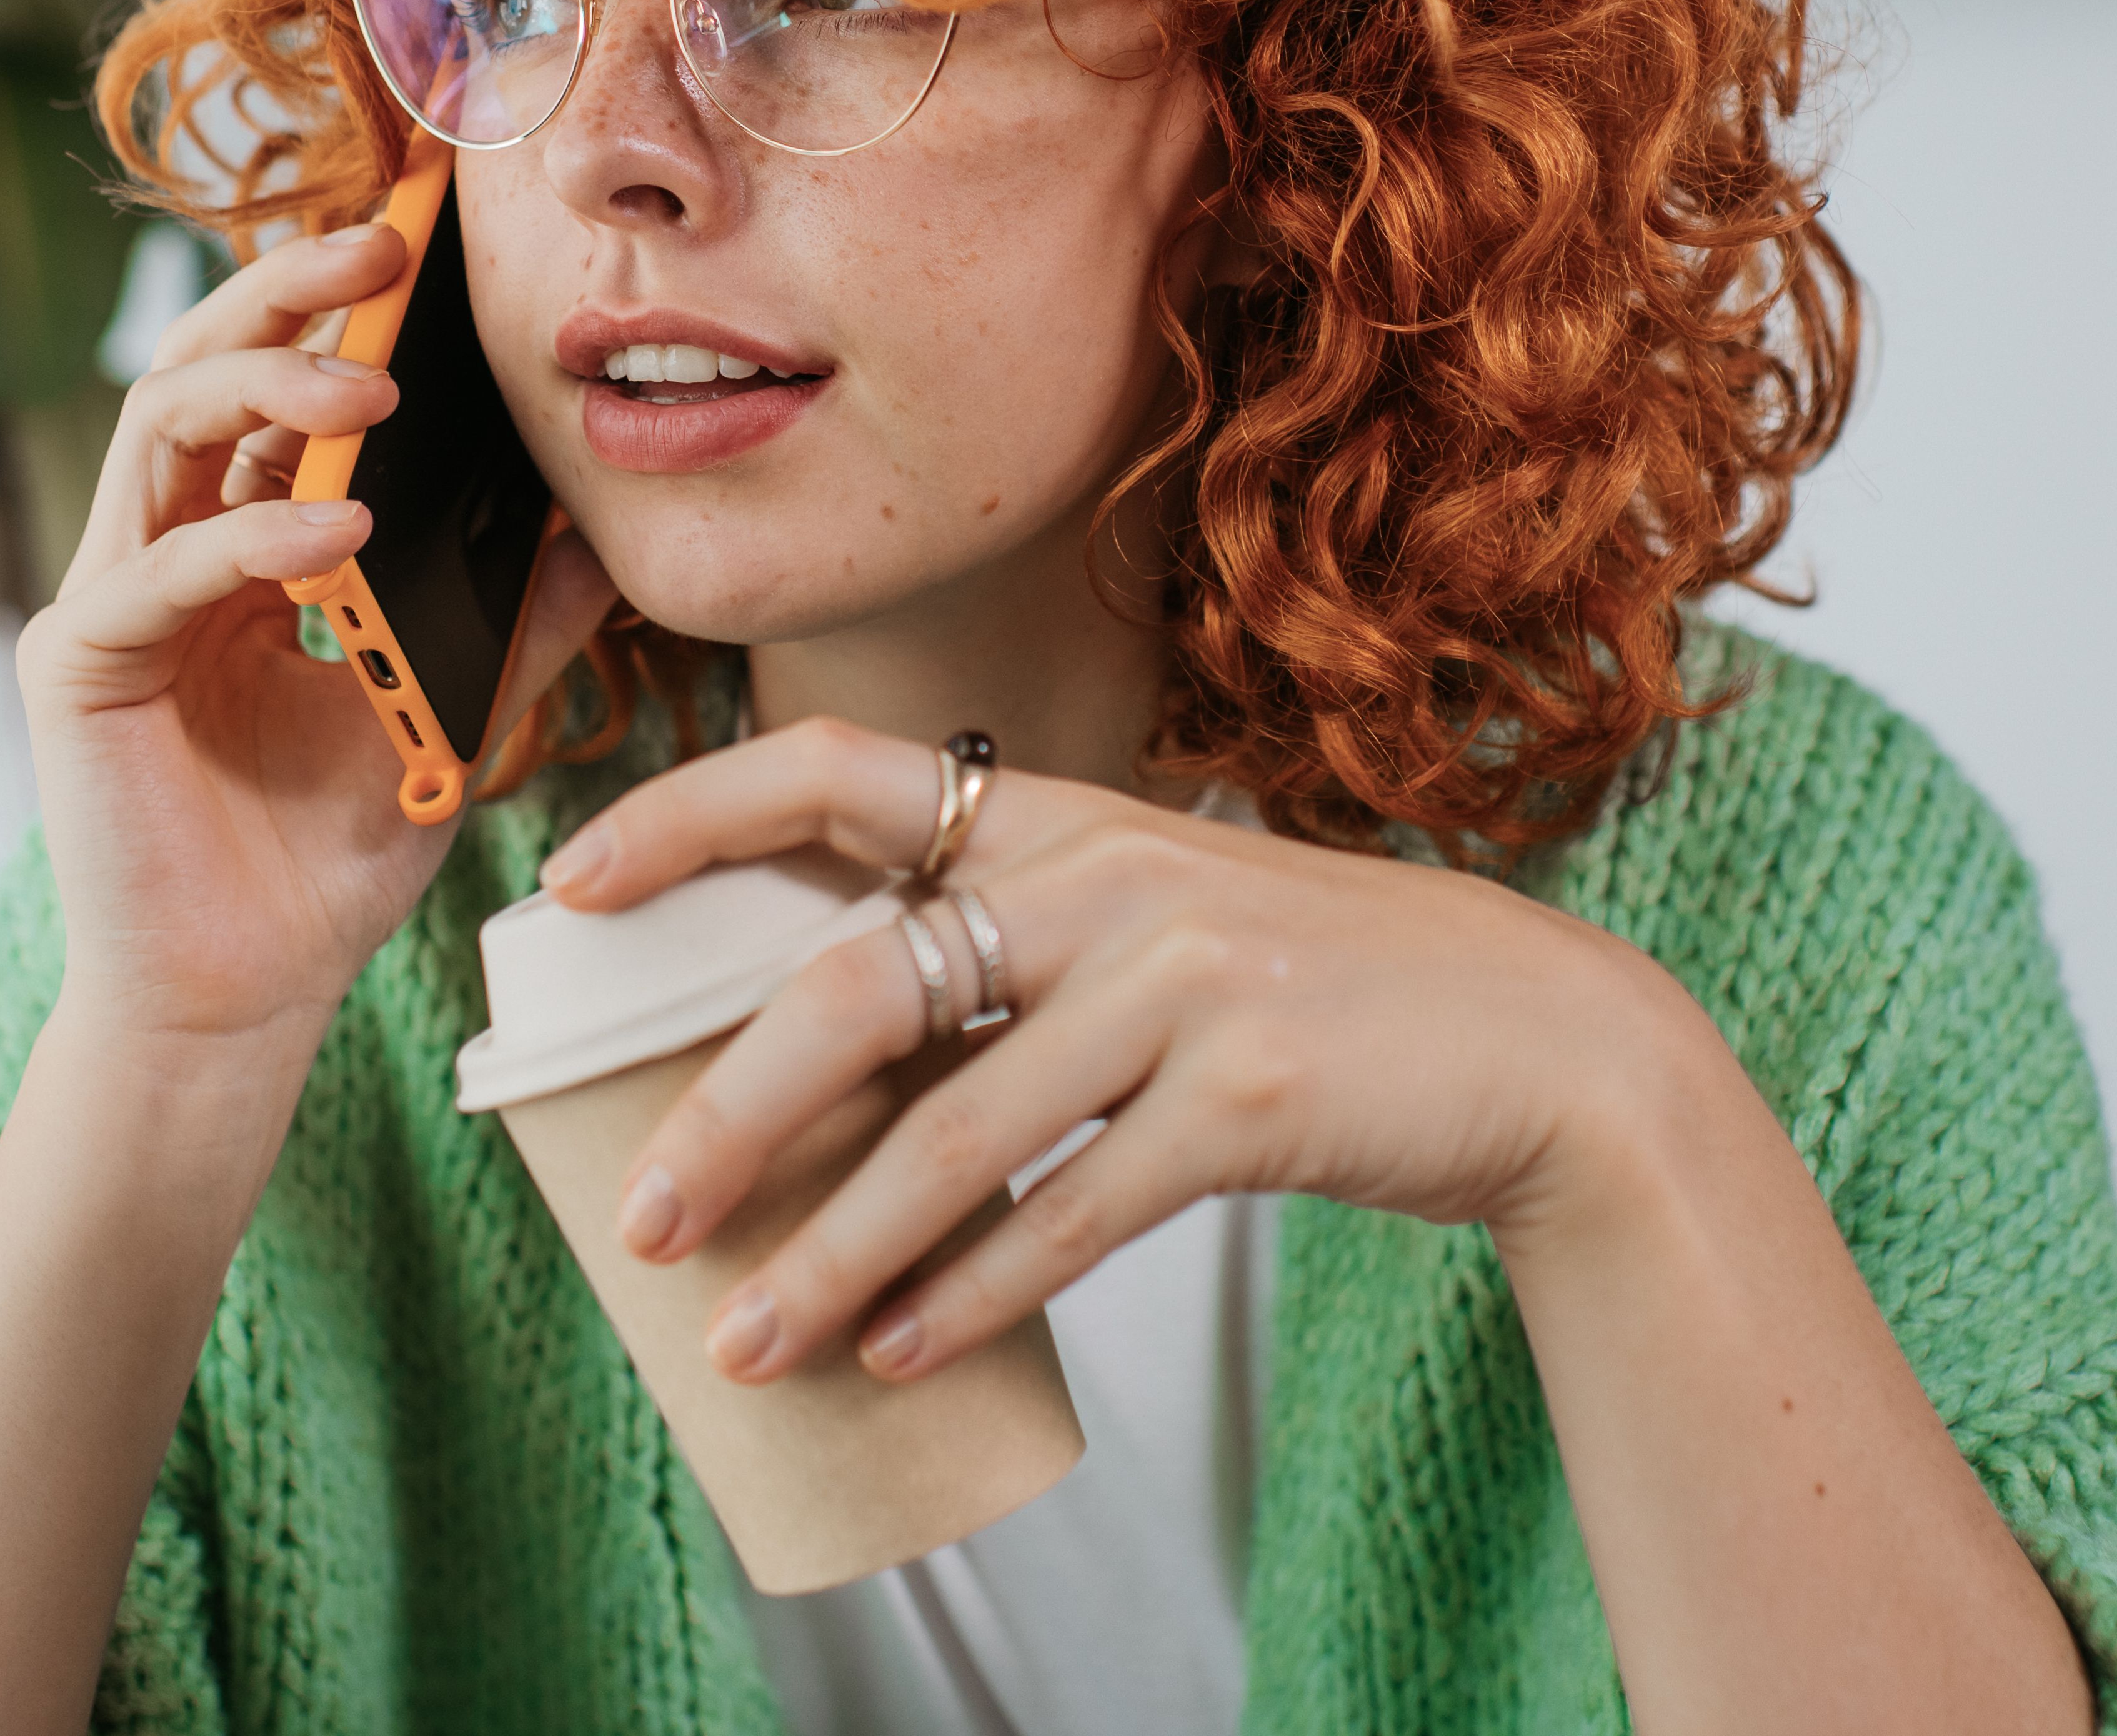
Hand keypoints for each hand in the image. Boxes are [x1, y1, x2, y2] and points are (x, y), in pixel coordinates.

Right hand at [14, 221, 617, 1047]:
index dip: (336, 304)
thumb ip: (511, 625)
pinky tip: (342, 536)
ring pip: (159, 425)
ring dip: (268, 384)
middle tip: (385, 254)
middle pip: (197, 363)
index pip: (275, 386)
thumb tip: (601, 532)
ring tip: (372, 384)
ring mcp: (110, 597)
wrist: (244, 1001)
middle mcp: (162, 546)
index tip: (427, 237)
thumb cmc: (327, 862)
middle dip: (288, 292)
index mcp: (239, 542)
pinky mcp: (77, 666)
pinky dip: (254, 541)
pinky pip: (159, 570)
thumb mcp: (451, 717)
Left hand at [537, 718, 1672, 1383]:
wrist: (1541, 1042)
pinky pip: (1067, 1212)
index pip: (837, 766)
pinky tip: (900, 1351)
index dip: (693, 811)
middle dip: (730, 1113)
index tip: (575, 880)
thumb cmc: (1318, 995)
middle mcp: (1107, 879)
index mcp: (1061, 819)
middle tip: (645, 1215)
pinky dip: (969, 1293)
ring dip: (833, 1253)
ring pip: (950, 1133)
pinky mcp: (1250, 1098)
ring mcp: (1183, 984)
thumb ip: (1009, 952)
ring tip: (748, 1338)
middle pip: (858, 987)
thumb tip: (819, 1063)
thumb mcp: (1156, 925)